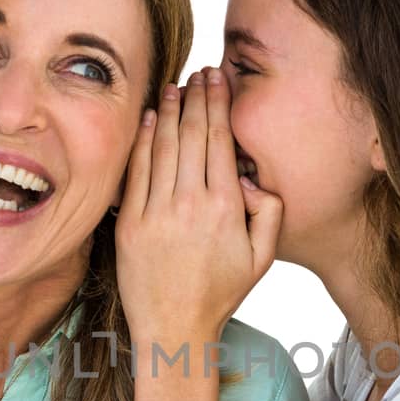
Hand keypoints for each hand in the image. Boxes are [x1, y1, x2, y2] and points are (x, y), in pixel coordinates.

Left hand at [115, 66, 282, 344]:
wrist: (174, 329)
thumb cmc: (220, 293)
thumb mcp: (262, 257)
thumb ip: (270, 212)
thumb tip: (250, 179)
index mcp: (224, 208)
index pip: (219, 140)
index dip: (217, 104)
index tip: (217, 80)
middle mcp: (189, 204)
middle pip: (191, 134)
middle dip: (195, 97)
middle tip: (199, 72)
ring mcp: (156, 213)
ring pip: (161, 146)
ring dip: (167, 110)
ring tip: (173, 86)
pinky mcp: (129, 224)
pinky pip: (136, 171)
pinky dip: (140, 140)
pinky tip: (145, 119)